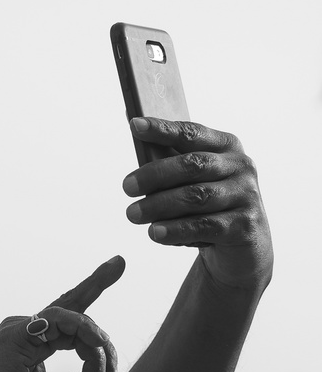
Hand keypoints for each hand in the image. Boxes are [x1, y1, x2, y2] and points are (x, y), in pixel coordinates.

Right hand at [0, 257, 123, 371]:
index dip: (89, 305)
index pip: (67, 321)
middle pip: (70, 304)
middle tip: (119, 262)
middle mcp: (25, 332)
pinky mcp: (15, 336)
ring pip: (74, 318)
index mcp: (32, 346)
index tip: (112, 290)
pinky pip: (59, 319)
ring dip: (98, 344)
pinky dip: (84, 334)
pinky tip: (96, 352)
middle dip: (96, 281)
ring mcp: (19, 331)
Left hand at [124, 118, 272, 291]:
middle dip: (156, 174)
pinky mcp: (244, 226)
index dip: (163, 129)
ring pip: (197, 197)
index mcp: (226, 147)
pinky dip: (175, 230)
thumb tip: (135, 127)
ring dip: (160, 205)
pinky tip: (155, 233)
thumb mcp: (191, 182)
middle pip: (193, 164)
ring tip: (133, 214)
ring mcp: (246, 195)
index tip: (135, 125)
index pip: (192, 133)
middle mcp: (240, 166)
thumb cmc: (207, 207)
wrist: (240, 246)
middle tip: (127, 186)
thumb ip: (168, 160)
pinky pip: (204, 226)